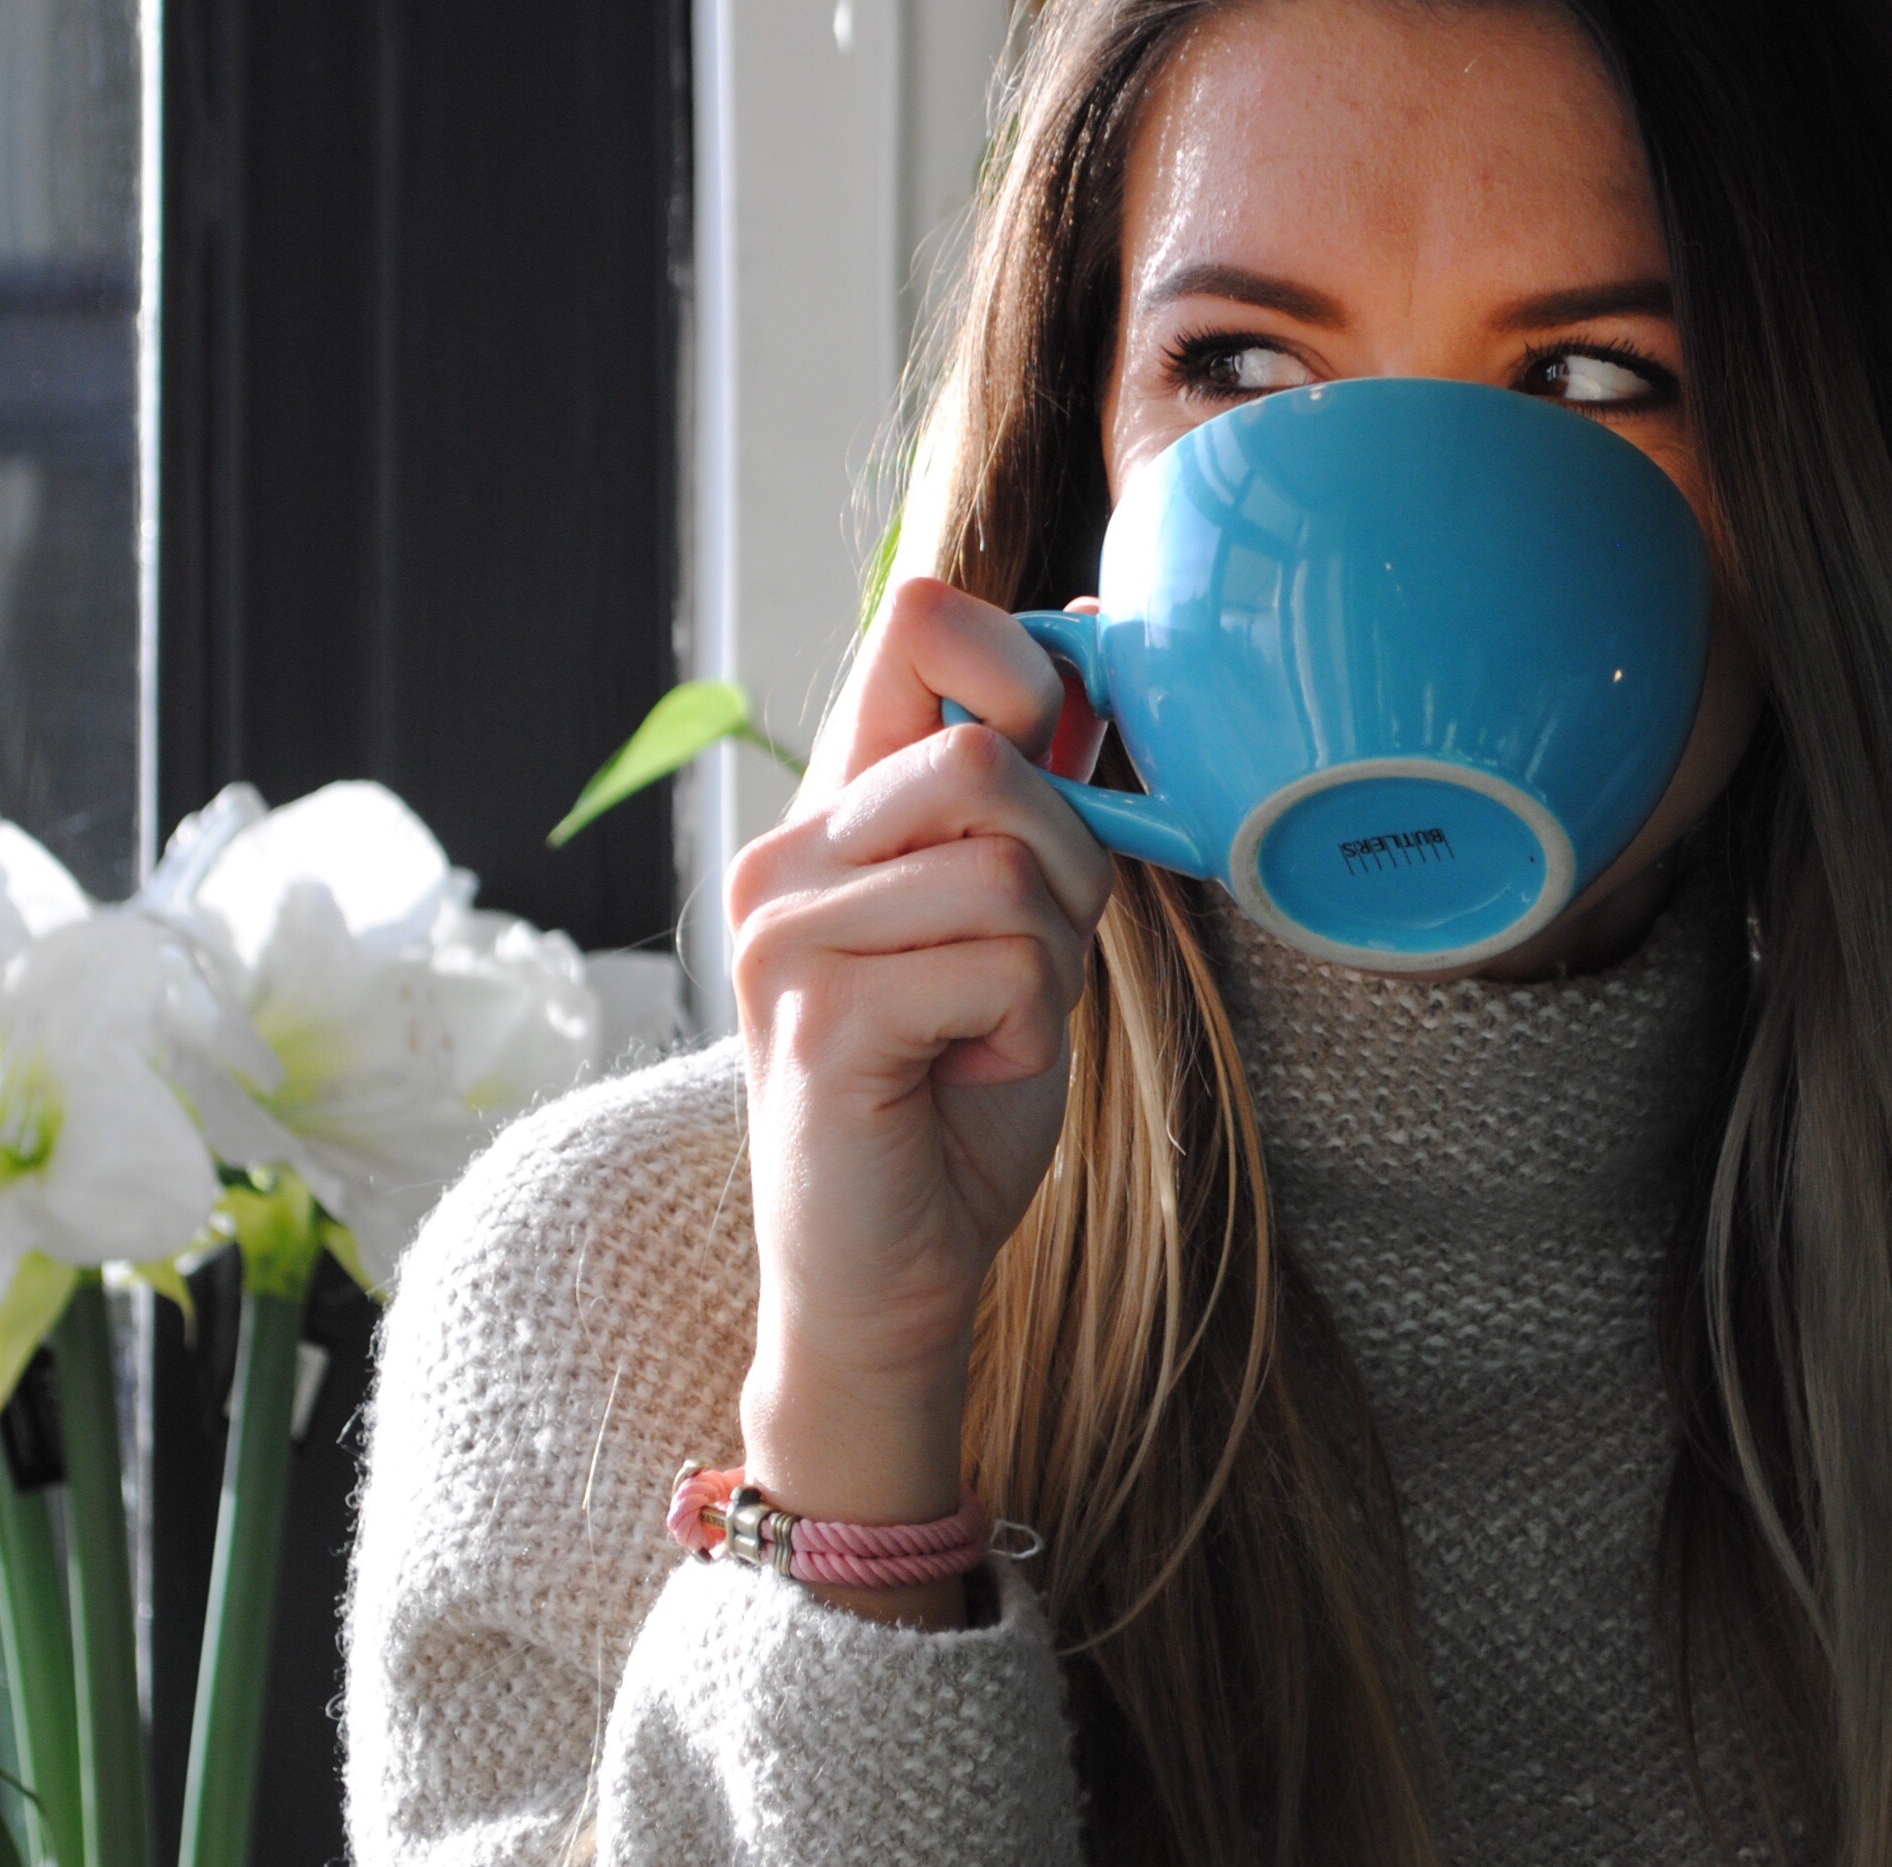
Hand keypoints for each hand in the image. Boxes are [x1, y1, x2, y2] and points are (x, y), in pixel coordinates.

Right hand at [723, 578, 1111, 1615]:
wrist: (889, 1271)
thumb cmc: (954, 1091)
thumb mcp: (1009, 914)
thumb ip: (1031, 795)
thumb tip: (1104, 634)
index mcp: (835, 808)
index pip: (920, 619)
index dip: (1029, 665)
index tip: (1063, 763)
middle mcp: (788, 852)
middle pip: (989, 760)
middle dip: (1069, 863)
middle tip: (1034, 958)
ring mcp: (787, 935)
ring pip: (1007, 867)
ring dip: (1052, 961)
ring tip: (995, 1025)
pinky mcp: (820, 1019)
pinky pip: (1001, 963)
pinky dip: (1030, 1028)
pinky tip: (972, 1071)